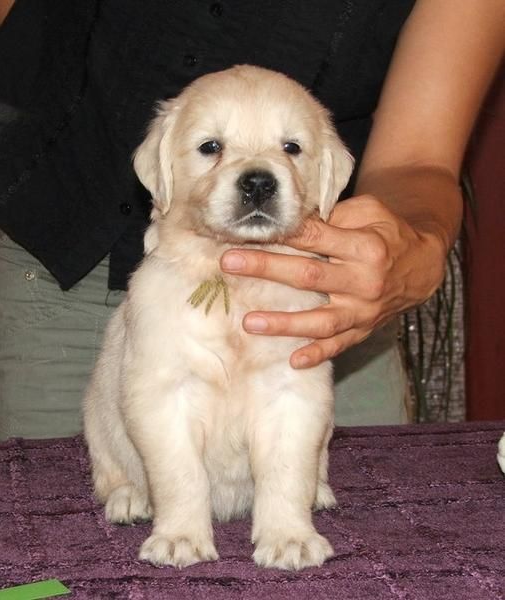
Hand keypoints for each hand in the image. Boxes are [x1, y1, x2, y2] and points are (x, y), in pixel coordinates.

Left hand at [220, 195, 447, 368]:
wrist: (423, 264)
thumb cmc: (387, 233)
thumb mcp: (370, 212)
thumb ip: (334, 217)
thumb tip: (291, 221)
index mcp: (365, 246)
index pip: (316, 238)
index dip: (283, 233)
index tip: (251, 230)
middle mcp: (364, 281)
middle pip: (309, 275)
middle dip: (267, 268)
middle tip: (229, 263)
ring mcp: (364, 310)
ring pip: (320, 320)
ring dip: (284, 323)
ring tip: (249, 322)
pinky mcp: (364, 329)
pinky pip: (340, 345)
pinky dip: (318, 354)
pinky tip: (293, 361)